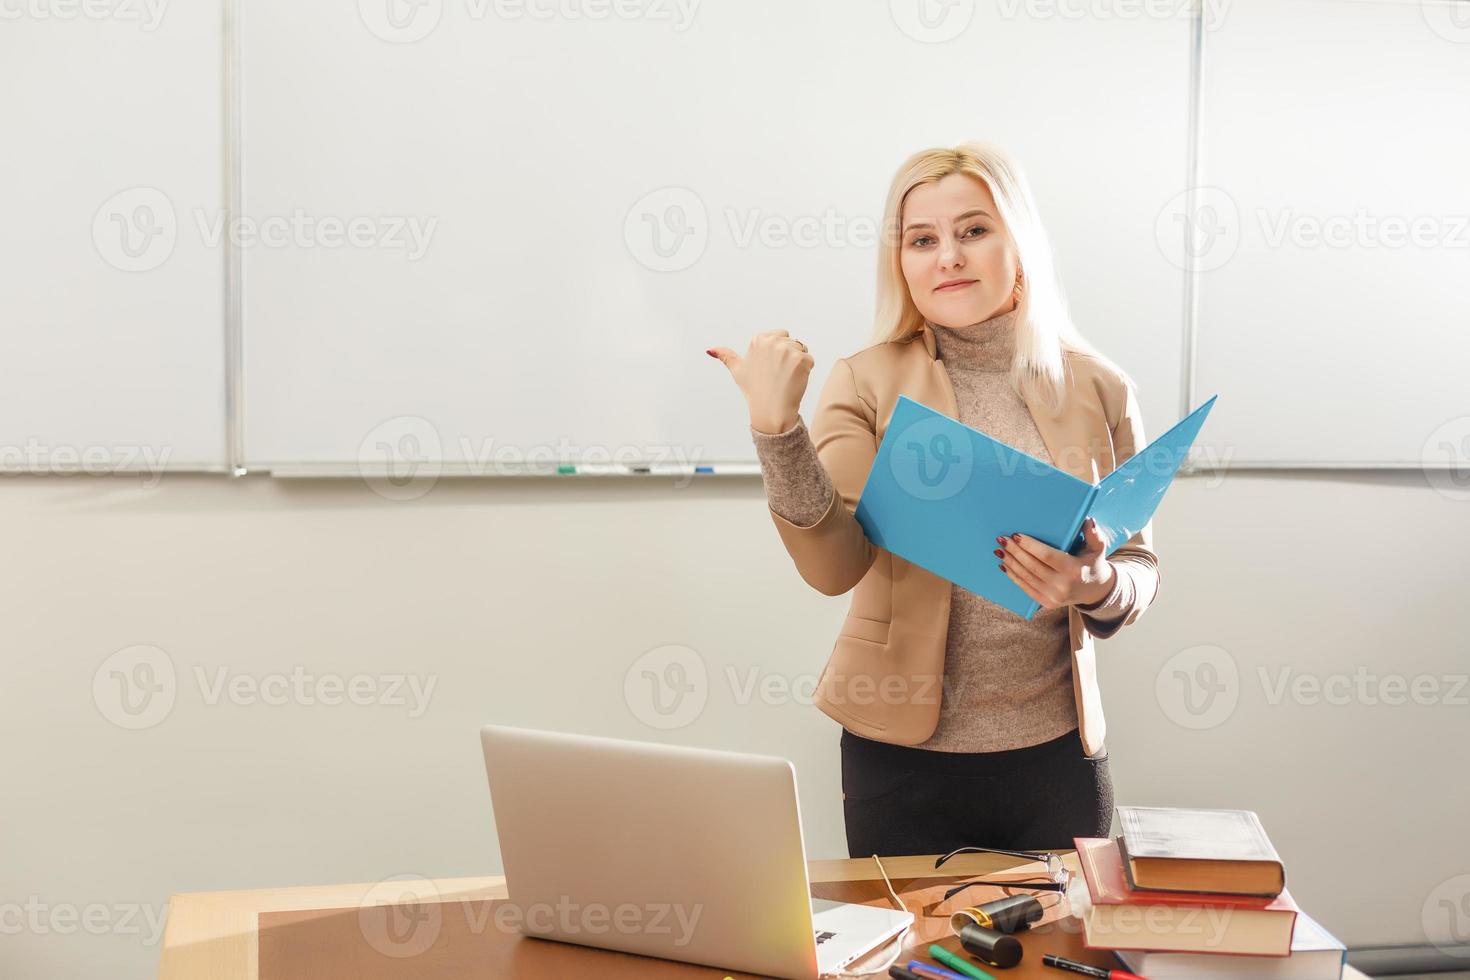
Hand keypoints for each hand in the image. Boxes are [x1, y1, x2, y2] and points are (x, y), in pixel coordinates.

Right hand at [708, 330, 813, 433]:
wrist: (770, 411)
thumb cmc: (755, 391)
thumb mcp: (738, 371)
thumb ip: (726, 357)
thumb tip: (710, 350)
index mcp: (759, 339)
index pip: (781, 335)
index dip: (779, 353)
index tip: (770, 368)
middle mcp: (772, 341)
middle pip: (793, 342)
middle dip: (789, 357)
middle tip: (778, 375)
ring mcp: (786, 350)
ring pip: (802, 350)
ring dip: (799, 364)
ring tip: (785, 378)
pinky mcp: (800, 359)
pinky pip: (810, 360)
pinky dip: (806, 371)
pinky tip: (794, 381)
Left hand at [995, 517, 1114, 610]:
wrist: (1095, 590)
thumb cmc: (1093, 563)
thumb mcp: (1098, 548)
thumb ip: (1094, 534)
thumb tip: (1088, 520)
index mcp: (1074, 570)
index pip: (1047, 556)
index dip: (1030, 546)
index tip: (1016, 535)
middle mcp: (1063, 586)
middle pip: (1032, 566)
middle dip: (1015, 552)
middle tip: (1002, 539)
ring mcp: (1054, 597)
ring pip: (1026, 577)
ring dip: (1010, 563)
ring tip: (1000, 550)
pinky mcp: (1046, 603)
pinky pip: (1026, 588)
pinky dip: (1013, 576)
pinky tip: (1004, 565)